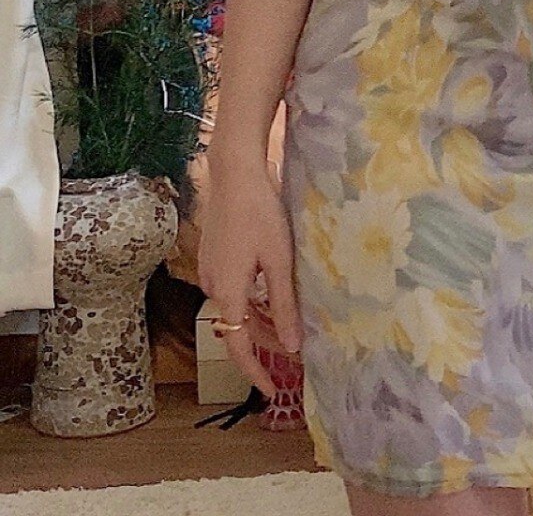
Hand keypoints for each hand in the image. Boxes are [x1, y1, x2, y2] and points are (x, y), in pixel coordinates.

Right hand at [198, 164, 303, 395]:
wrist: (234, 174)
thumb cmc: (260, 213)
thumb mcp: (279, 260)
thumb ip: (283, 304)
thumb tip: (290, 345)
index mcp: (228, 292)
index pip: (238, 347)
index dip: (254, 372)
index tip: (271, 390)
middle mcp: (213, 286)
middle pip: (237, 329)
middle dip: (262, 345)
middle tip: (291, 356)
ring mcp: (210, 270)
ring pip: (235, 308)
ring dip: (258, 321)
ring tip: (288, 326)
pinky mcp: (213, 256)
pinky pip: (232, 290)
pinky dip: (250, 300)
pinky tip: (271, 293)